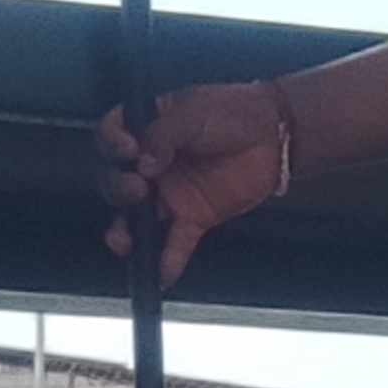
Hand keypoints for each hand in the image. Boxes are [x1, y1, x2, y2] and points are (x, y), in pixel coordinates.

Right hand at [101, 78, 285, 289]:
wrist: (275, 135)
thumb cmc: (233, 112)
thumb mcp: (194, 111)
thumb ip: (162, 135)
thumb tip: (141, 164)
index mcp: (147, 129)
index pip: (112, 137)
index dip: (112, 144)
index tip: (127, 149)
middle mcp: (152, 164)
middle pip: (118, 181)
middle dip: (119, 187)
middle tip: (139, 188)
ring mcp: (170, 193)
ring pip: (136, 218)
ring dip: (125, 231)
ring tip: (123, 242)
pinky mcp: (193, 218)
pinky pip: (175, 243)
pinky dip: (168, 261)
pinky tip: (163, 275)